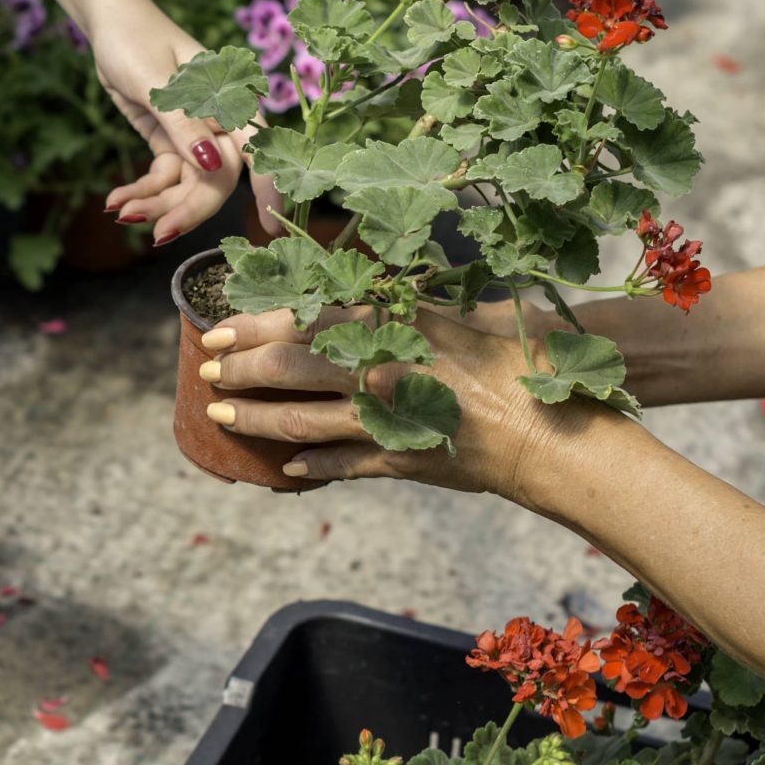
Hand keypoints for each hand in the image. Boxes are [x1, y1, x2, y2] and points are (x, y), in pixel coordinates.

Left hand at [87, 0, 246, 242]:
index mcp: (229, 99)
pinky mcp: (171, 141)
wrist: (109, 22)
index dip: (266, 189)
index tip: (270, 229)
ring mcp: (194, 134)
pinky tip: (116, 200)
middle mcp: (218, 121)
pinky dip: (143, 190)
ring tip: (120, 209)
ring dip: (157, 203)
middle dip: (189, 208)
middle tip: (158, 234)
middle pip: (217, 178)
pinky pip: (165, 177)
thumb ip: (184, 124)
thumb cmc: (136, 37)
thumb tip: (212, 165)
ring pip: (188, 184)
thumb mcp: (155, 81)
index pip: (256, 150)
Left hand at [194, 306, 593, 494]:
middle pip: (293, 368)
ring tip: (223, 416)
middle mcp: (386, 370)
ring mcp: (390, 422)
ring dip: (257, 419)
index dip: (258, 323)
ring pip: (304, 421)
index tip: (221, 326)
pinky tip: (287, 467)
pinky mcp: (402, 462)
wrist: (555, 435)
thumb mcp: (466, 319)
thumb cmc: (523, 365)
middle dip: (241, 369)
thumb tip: (365, 298)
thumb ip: (412, 310)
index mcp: (402, 326)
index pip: (311, 318)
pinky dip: (312, 465)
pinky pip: (344, 465)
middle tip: (208, 370)